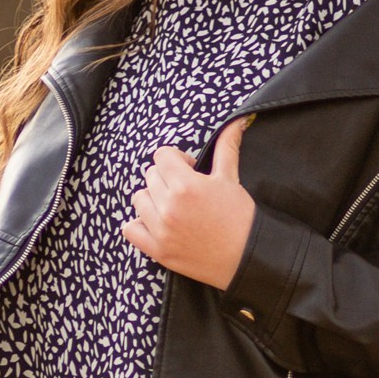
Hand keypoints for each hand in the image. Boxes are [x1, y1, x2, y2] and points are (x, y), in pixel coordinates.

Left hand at [123, 115, 256, 289]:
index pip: (161, 156)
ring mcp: (160, 230)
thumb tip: (238, 121)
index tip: (189, 170)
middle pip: (150, 176)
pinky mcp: (157, 251)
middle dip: (166, 178)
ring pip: (139, 199)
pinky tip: (157, 223)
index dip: (175, 160)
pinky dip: (139, 224)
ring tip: (173, 206)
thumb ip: (226, 147)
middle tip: (186, 190)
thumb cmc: (241, 217)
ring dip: (153, 199)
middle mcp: (169, 206)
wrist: (248, 256)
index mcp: (186, 185)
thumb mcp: (231, 178)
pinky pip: (130, 229)